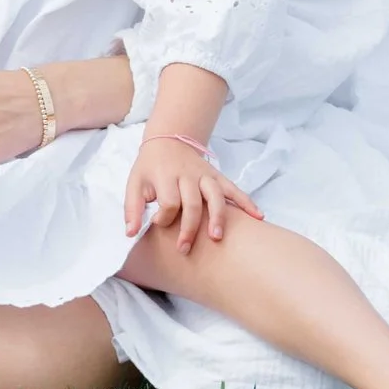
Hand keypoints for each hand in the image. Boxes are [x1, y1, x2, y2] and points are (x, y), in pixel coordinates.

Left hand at [123, 133, 259, 253]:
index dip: (162, 218)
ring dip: (218, 216)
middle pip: (192, 202)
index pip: (168, 201)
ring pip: (215, 195)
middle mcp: (188, 175)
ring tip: (217, 237)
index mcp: (166, 176)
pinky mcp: (216, 177)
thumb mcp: (134, 182)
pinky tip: (258, 216)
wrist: (168, 139)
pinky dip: (246, 201)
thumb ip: (132, 208)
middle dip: (189, 227)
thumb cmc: (150, 167)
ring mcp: (205, 175)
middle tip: (184, 249)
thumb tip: (130, 234)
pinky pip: (233, 189)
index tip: (156, 223)